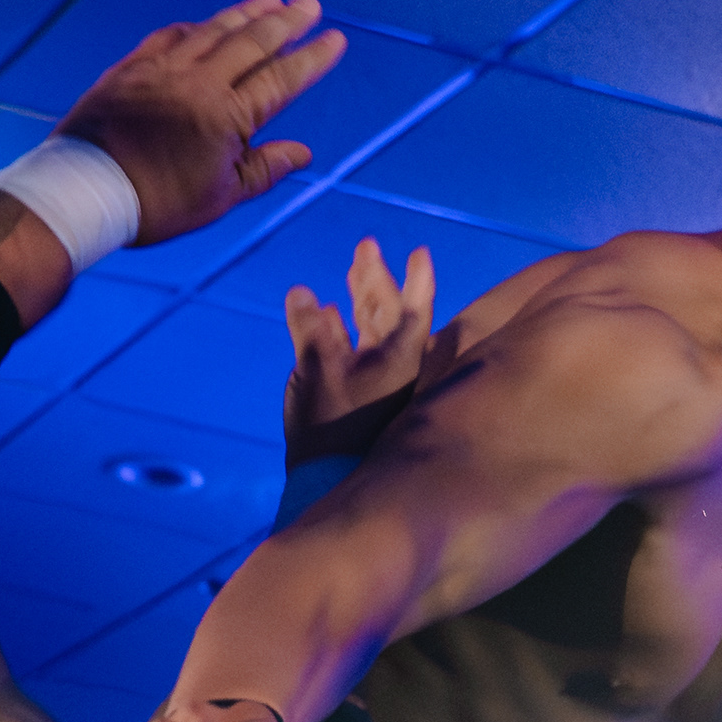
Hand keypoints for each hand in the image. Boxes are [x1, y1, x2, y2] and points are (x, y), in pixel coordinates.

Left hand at [55, 0, 344, 249]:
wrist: (85, 190)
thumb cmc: (156, 203)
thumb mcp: (219, 197)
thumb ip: (264, 169)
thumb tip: (304, 153)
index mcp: (226, 116)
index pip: (280, 79)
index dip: (310, 59)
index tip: (334, 40)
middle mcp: (199, 82)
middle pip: (252, 42)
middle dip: (285, 21)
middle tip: (308, 4)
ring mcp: (164, 69)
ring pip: (213, 30)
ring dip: (245, 13)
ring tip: (270, 0)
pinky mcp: (132, 67)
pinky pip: (171, 35)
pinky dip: (197, 25)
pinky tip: (208, 22)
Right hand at [283, 236, 437, 462]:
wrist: (325, 477)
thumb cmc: (330, 427)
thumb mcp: (316, 372)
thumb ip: (309, 330)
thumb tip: (302, 292)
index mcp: (397, 359)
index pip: (413, 310)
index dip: (417, 280)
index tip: (419, 252)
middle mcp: (391, 365)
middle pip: (388, 311)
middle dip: (375, 278)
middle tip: (366, 245)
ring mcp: (373, 378)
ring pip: (371, 328)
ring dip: (359, 297)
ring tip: (352, 270)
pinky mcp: (353, 390)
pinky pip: (351, 348)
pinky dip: (338, 327)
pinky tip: (324, 312)